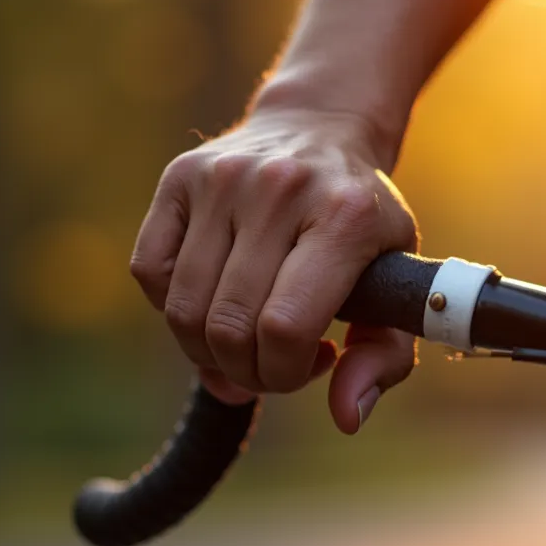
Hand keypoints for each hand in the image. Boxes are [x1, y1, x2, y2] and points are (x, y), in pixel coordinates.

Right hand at [130, 107, 418, 433]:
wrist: (322, 127)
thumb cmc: (361, 223)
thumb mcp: (396, 283)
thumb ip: (384, 357)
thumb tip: (346, 418)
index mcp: (344, 217)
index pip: (284, 328)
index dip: (283, 374)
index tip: (305, 367)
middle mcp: (279, 190)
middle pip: (228, 327)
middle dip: (245, 372)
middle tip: (268, 365)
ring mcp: (223, 178)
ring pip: (181, 308)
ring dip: (205, 351)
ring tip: (241, 341)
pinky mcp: (179, 177)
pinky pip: (149, 272)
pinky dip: (171, 307)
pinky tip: (211, 299)